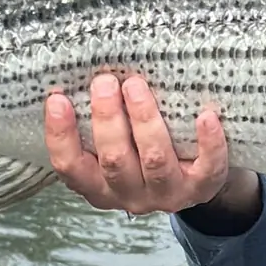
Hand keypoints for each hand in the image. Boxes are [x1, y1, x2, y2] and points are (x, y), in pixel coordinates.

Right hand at [44, 72, 240, 215]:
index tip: (57, 99)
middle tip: (105, 82)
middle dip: (108, 119)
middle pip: (114, 161)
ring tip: (137, 86)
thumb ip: (98, 121)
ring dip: (145, 121)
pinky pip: (208, 169)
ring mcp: (166, 193)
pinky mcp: (202, 187)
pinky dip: (208, 143)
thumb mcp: (114, 144)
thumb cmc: (142, 151)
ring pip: (155, 161)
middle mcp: (129, 194)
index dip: (60, 135)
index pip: (70, 166)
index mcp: (98, 185)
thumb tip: (80, 70)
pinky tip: (206, 116)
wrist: (192, 179)